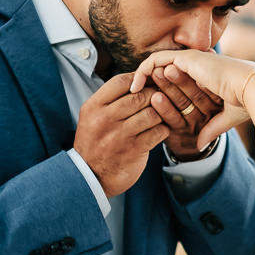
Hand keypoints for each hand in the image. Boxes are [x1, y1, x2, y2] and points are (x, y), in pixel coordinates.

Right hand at [74, 73, 170, 197]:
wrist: (90, 176)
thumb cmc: (96, 142)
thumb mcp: (93, 117)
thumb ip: (111, 99)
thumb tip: (139, 78)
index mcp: (93, 106)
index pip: (121, 82)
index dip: (138, 79)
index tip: (146, 83)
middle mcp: (104, 119)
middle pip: (140, 96)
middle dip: (153, 96)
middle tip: (159, 99)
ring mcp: (119, 135)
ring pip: (152, 112)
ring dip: (160, 113)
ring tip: (159, 116)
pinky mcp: (134, 150)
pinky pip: (158, 131)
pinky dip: (163, 129)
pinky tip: (159, 131)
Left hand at [131, 51, 254, 149]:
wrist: (251, 89)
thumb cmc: (244, 102)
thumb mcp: (225, 118)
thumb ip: (211, 129)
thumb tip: (201, 146)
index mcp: (207, 77)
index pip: (181, 80)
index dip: (165, 91)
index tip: (150, 103)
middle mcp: (198, 66)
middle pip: (167, 73)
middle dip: (150, 85)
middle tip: (133, 98)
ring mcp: (191, 60)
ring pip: (159, 66)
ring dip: (145, 78)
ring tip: (131, 93)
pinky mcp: (184, 59)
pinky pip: (155, 61)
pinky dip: (143, 71)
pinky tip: (135, 86)